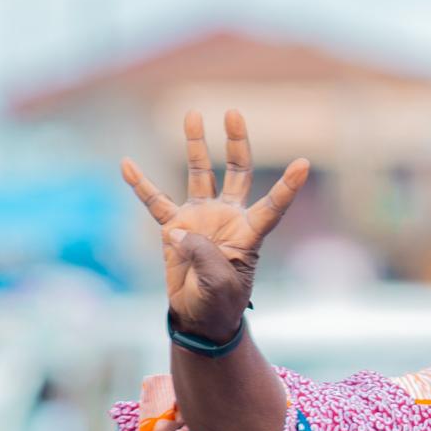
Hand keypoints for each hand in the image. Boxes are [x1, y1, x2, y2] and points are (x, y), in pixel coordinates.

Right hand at [121, 110, 309, 342]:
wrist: (199, 317)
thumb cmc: (219, 303)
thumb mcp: (219, 284)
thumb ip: (203, 255)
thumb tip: (179, 231)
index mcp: (249, 234)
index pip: (272, 206)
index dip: (287, 188)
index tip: (303, 164)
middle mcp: (227, 217)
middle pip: (236, 172)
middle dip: (236, 143)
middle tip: (233, 113)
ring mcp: (200, 218)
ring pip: (199, 174)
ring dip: (195, 145)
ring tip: (193, 114)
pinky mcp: (175, 228)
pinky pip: (155, 201)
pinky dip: (140, 185)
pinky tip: (127, 164)